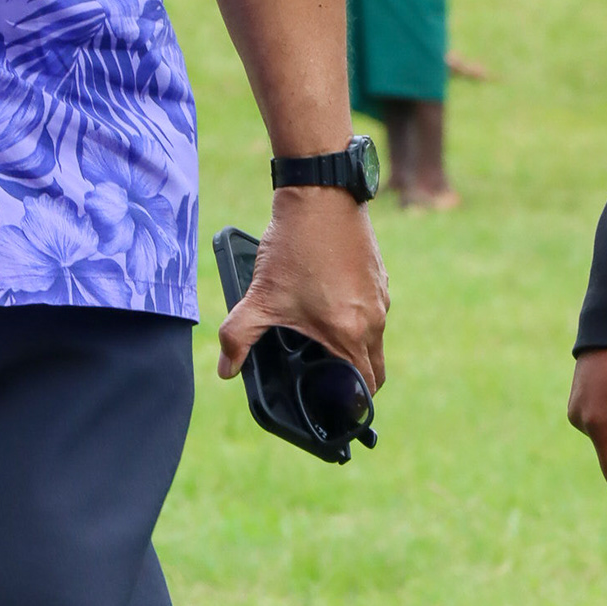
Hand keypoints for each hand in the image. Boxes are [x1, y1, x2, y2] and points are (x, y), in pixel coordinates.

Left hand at [218, 189, 388, 393]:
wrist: (319, 197)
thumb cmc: (294, 249)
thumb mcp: (260, 297)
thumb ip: (238, 338)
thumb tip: (225, 370)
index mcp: (351, 334)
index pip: (367, 386)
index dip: (354, 404)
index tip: (339, 408)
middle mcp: (375, 319)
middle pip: (376, 366)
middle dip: (356, 380)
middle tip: (330, 381)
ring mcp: (381, 296)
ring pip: (375, 336)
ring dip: (356, 345)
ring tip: (323, 341)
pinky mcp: (379, 275)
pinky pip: (373, 308)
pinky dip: (357, 316)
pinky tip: (329, 304)